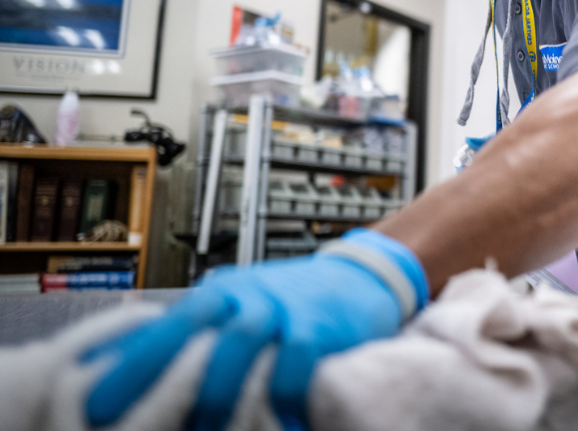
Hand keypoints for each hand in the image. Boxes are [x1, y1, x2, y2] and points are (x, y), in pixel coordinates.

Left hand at [82, 229, 426, 430]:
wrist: (362, 278)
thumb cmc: (294, 301)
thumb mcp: (243, 303)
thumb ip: (203, 331)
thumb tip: (138, 368)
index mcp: (221, 292)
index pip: (165, 325)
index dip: (129, 364)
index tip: (98, 403)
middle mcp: (248, 295)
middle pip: (196, 332)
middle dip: (162, 379)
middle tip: (139, 423)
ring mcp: (284, 308)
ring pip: (240, 345)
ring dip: (218, 392)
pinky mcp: (320, 326)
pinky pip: (294, 366)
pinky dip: (281, 399)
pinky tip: (277, 427)